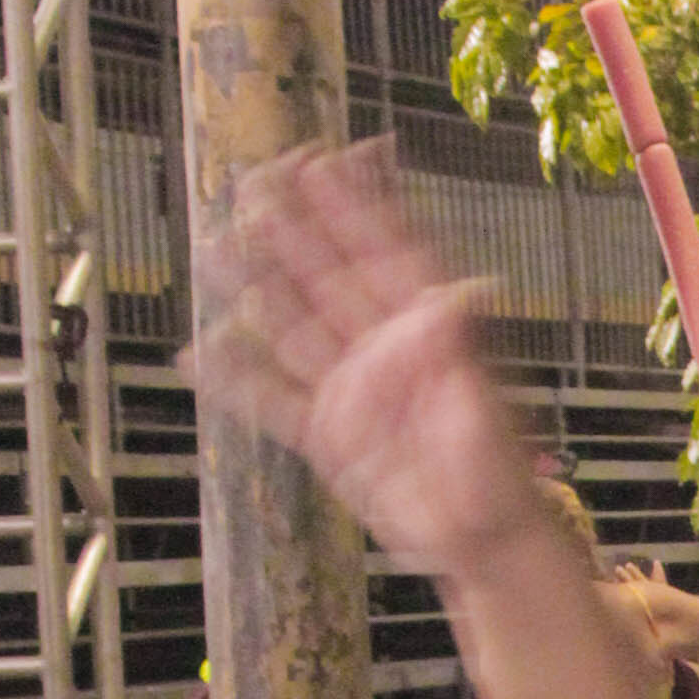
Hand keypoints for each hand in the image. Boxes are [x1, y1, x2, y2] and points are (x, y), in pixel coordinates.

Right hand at [191, 151, 547, 594]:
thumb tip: (457, 293)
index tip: (325, 157)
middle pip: (330, 275)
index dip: (357, 205)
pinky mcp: (330, 434)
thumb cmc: (499, 478)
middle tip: (257, 175)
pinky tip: (199, 352)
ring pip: (294, 325)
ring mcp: (353, 390)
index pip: (386, 253)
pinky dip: (236, 378)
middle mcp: (384, 351)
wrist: (484, 541)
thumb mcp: (484, 413)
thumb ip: (463, 356)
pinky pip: (274, 400)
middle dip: (295, 226)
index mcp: (428, 334)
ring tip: (215, 242)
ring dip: (255, 284)